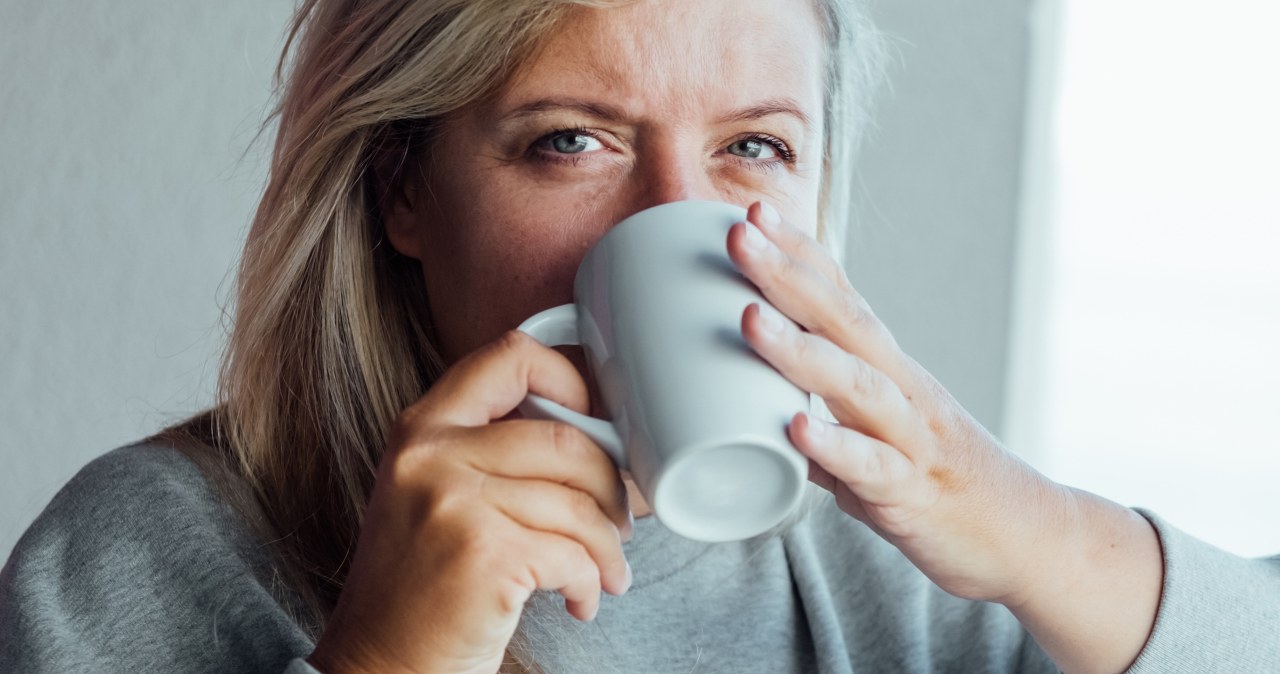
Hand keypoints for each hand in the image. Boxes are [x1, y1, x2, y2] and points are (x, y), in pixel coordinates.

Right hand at [309, 331, 632, 673]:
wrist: (380, 667)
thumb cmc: (420, 587)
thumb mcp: (432, 493)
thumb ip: (490, 450)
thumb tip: (597, 433)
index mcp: (421, 429)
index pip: (509, 356)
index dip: (570, 380)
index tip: (595, 423)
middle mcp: (430, 456)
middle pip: (565, 438)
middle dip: (610, 484)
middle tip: (618, 518)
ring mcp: (454, 505)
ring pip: (578, 504)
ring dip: (608, 545)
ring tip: (608, 570)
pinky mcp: (483, 557)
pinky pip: (574, 555)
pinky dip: (592, 582)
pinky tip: (581, 599)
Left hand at [726, 201, 1051, 600]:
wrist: (1027, 536)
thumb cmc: (939, 483)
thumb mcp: (874, 445)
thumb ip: (821, 432)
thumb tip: (765, 424)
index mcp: (888, 371)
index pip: (842, 296)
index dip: (800, 253)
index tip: (753, 210)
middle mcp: (902, 390)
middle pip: (843, 320)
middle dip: (788, 274)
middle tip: (740, 232)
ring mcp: (911, 438)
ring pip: (856, 383)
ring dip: (800, 348)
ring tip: (749, 318)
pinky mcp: (915, 491)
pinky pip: (873, 467)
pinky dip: (835, 447)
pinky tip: (797, 428)